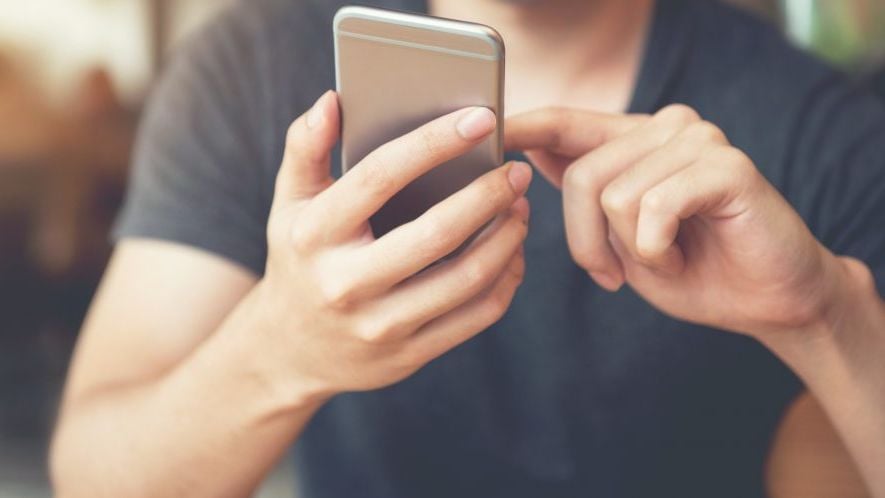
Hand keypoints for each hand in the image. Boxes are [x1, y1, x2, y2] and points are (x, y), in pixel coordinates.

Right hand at [257, 91, 530, 399]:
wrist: (291, 350)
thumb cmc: (301, 259)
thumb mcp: (290, 204)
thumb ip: (306, 148)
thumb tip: (333, 100)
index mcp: (315, 235)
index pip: (379, 177)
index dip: (433, 143)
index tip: (481, 118)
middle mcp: (345, 284)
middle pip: (436, 234)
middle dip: (488, 196)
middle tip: (516, 171)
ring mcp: (380, 326)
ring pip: (466, 279)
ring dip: (506, 238)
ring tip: (520, 207)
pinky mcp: (409, 355)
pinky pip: (475, 316)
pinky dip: (506, 279)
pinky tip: (512, 252)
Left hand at [506, 104, 852, 337]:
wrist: (766, 301)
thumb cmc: (691, 270)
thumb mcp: (618, 238)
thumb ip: (584, 195)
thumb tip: (531, 155)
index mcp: (634, 141)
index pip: (566, 122)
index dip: (524, 127)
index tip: (490, 133)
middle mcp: (665, 127)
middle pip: (580, 176)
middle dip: (586, 241)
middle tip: (615, 273)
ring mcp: (698, 140)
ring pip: (614, 196)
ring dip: (632, 251)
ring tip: (666, 258)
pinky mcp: (726, 165)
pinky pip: (654, 208)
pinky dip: (658, 250)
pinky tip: (682, 256)